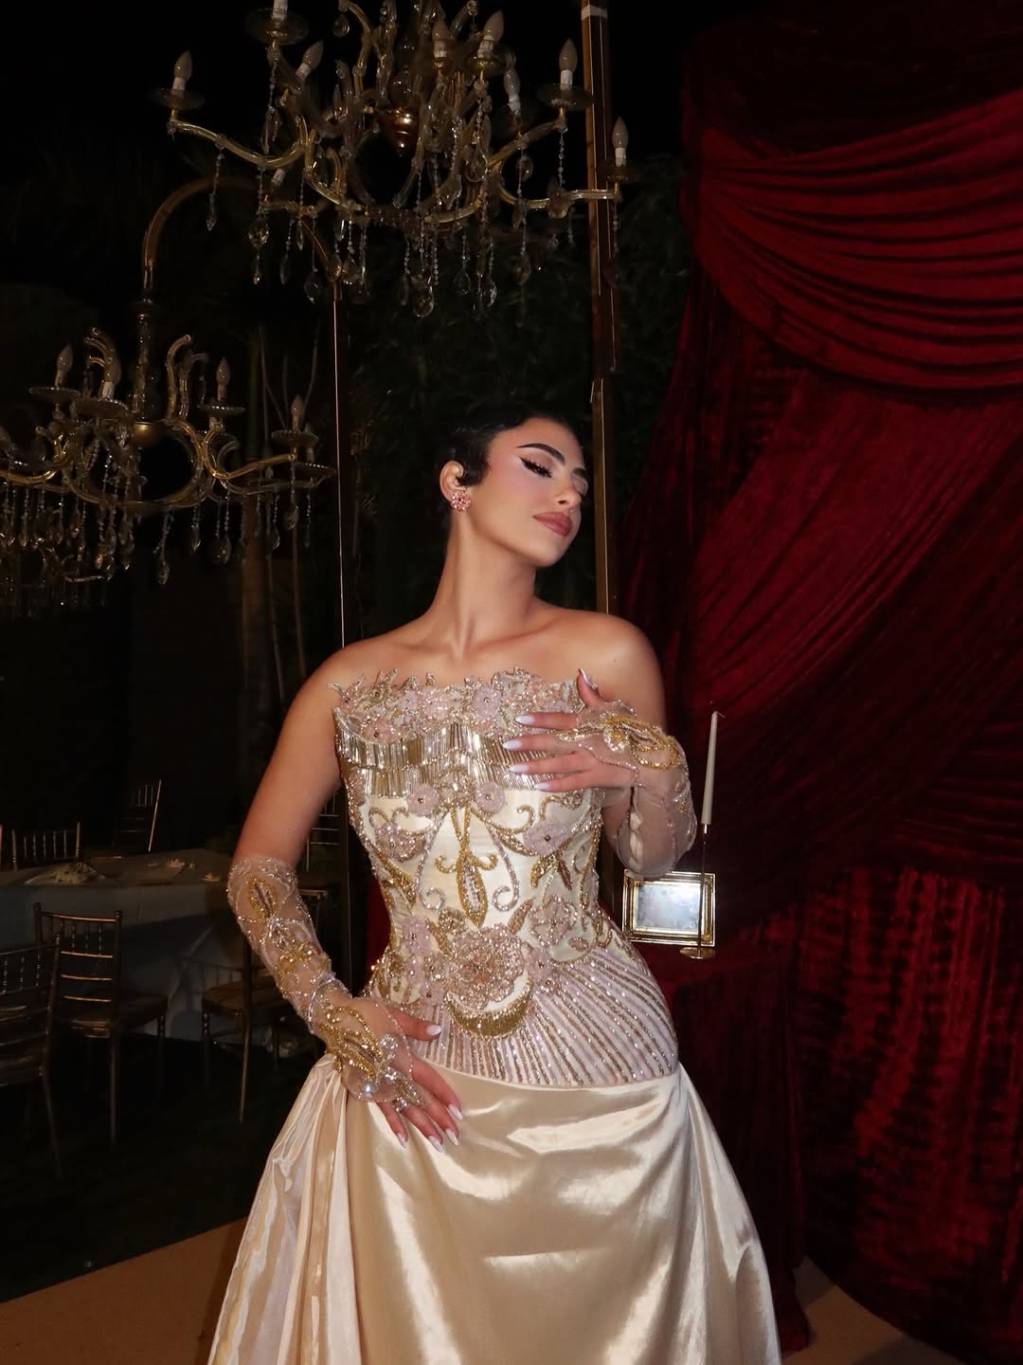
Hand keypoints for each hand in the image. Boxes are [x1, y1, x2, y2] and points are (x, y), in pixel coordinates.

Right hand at [344, 997, 462, 1152]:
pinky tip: (403, 1139)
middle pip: (418, 1100)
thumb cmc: (366, 1014)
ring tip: (437, 1142)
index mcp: (399, 1057)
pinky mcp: (366, 1088)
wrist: (334, 1021)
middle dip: (437, 1118)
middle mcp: (390, 1075)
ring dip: (421, 1126)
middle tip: (455, 1136)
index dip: (443, 1094)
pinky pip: (382, 1109)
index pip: (427, 1079)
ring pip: (404, 1109)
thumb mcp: (393, 1015)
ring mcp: (378, 1084)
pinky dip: (393, 1123)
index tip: (458, 1111)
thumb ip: (416, 1027)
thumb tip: (439, 1031)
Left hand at [501, 669, 634, 798]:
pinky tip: (539, 787)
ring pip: (560, 764)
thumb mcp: (613, 710)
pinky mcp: (599, 777)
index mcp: (589, 723)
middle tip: (507, 744)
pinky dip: (557, 785)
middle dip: (530, 742)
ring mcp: (593, 760)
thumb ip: (592, 695)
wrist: (652, 756)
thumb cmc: (631, 730)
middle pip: (554, 741)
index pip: (561, 719)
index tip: (520, 719)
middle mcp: (588, 741)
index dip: (541, 719)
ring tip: (515, 768)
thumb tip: (581, 674)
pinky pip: (575, 783)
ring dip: (537, 766)